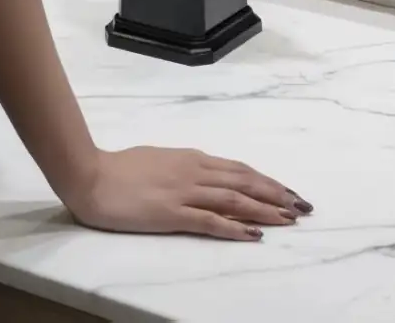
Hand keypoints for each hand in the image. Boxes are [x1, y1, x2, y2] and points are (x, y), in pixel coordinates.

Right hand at [64, 146, 311, 239]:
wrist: (91, 175)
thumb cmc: (120, 169)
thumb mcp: (159, 160)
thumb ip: (183, 167)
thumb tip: (203, 173)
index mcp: (192, 159)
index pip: (239, 170)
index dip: (266, 181)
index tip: (289, 191)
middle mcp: (194, 171)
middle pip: (245, 182)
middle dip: (277, 194)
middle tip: (303, 206)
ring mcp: (184, 192)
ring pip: (234, 199)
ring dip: (265, 209)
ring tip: (290, 219)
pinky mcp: (171, 213)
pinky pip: (210, 221)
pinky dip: (235, 227)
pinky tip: (253, 235)